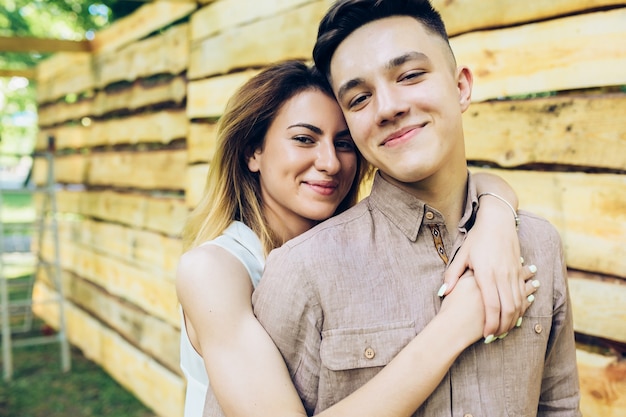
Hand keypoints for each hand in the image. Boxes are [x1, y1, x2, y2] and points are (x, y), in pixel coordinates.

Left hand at [441, 202, 535, 337]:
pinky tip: (516, 316)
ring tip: (504, 331)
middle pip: (508, 309)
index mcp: (486, 273)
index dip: (490, 323)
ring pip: (518, 303)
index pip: (491, 306)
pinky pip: (523, 294)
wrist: (498, 221)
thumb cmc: (477, 238)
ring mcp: (513, 273)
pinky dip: (521, 307)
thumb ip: (453, 274)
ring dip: (513, 319)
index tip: (486, 336)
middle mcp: (502, 275)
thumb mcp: (462, 254)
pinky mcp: (519, 270)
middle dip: (503, 327)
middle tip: (495, 338)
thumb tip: (444, 292)